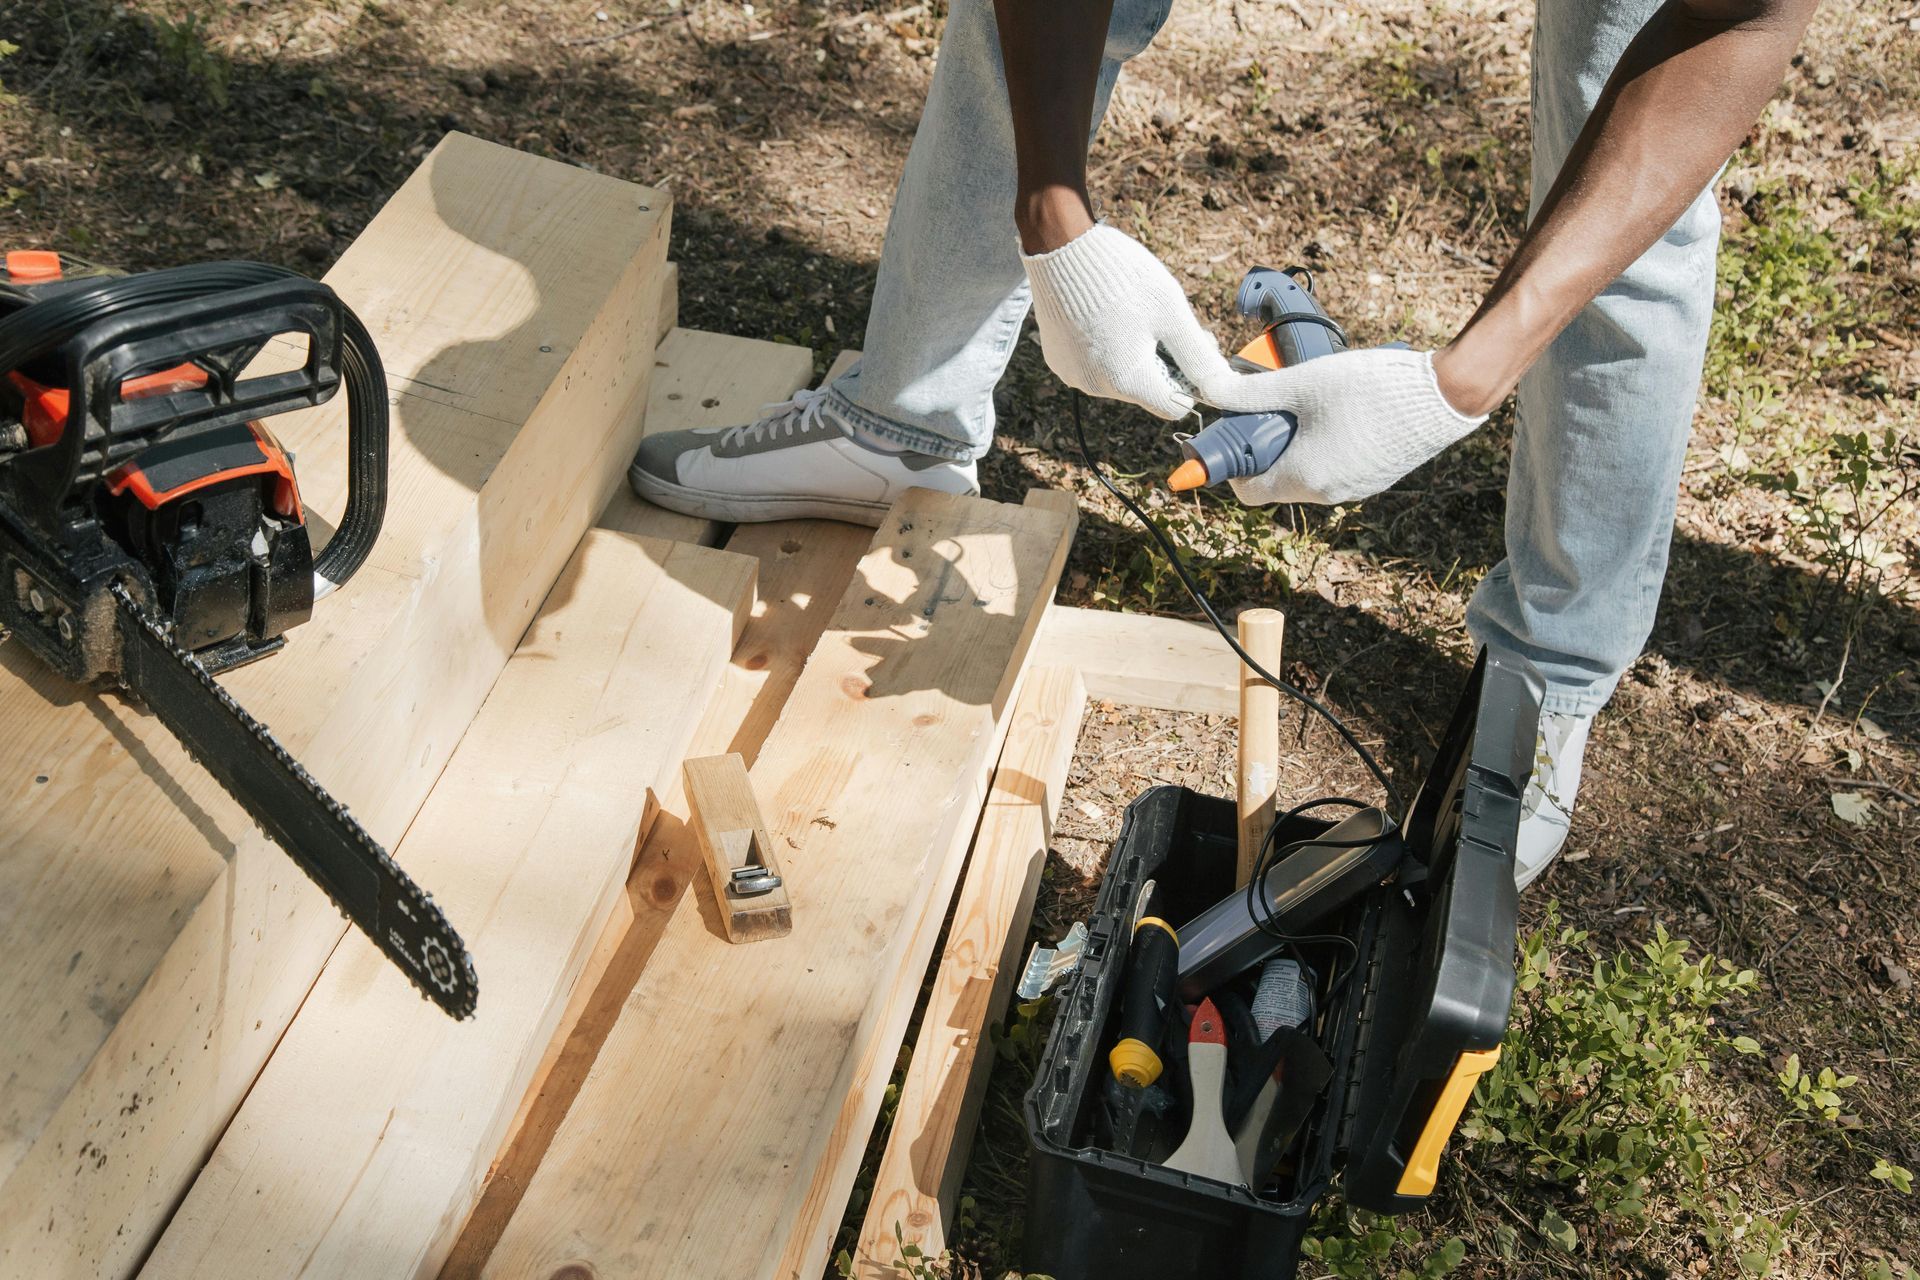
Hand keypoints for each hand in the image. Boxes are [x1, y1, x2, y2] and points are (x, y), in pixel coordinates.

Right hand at [1020, 224, 1236, 420]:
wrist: (1061, 246)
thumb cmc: (1122, 276)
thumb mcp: (1172, 314)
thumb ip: (1199, 356)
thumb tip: (1221, 389)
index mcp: (1127, 381)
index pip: (1173, 407)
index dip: (1189, 381)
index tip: (1190, 346)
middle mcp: (1096, 387)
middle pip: (1147, 389)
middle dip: (1163, 362)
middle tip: (1165, 319)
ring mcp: (1073, 374)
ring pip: (1121, 376)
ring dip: (1135, 353)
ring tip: (1131, 312)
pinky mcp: (1058, 360)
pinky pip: (1094, 364)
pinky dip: (1107, 347)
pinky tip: (1106, 315)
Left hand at [1203, 347, 1487, 505]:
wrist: (1444, 396)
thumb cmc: (1371, 390)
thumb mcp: (1303, 383)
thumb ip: (1251, 392)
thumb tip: (1210, 391)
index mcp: (1304, 479)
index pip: (1248, 492)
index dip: (1235, 464)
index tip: (1238, 432)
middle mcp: (1328, 494)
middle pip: (1277, 480)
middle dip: (1267, 447)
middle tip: (1273, 407)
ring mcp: (1356, 489)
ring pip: (1308, 472)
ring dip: (1298, 444)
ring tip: (1309, 404)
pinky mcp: (1377, 478)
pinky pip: (1337, 468)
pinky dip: (1326, 446)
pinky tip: (1339, 412)